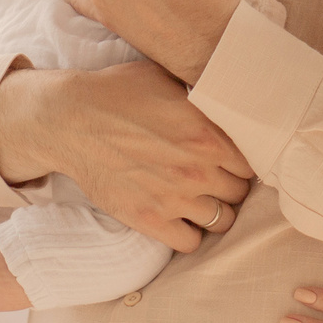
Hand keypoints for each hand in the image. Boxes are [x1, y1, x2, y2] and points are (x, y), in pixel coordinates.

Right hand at [0, 60, 252, 251]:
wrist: (69, 119)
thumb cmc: (117, 92)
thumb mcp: (167, 79)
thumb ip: (202, 96)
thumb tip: (225, 97)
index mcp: (208, 134)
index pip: (253, 162)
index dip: (245, 160)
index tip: (235, 159)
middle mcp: (197, 170)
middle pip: (240, 193)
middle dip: (232, 185)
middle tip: (219, 178)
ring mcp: (173, 198)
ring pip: (222, 221)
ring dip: (216, 211)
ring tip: (203, 199)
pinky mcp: (148, 220)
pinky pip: (190, 243)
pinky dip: (190, 233)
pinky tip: (181, 217)